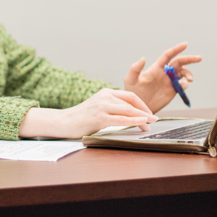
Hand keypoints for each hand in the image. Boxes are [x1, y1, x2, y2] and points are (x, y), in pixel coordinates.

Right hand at [19, 89, 158, 138]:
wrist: (63, 122)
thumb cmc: (81, 118)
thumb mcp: (98, 108)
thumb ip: (111, 107)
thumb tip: (129, 115)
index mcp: (105, 92)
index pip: (129, 96)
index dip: (142, 105)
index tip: (149, 114)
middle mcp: (104, 96)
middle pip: (131, 102)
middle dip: (145, 111)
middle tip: (154, 120)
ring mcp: (101, 106)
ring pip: (128, 110)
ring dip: (142, 118)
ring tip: (150, 124)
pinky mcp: (99, 117)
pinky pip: (121, 119)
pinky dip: (133, 121)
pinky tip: (141, 123)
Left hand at [124, 42, 201, 112]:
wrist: (139, 107)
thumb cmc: (133, 92)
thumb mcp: (130, 79)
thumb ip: (135, 68)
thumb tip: (143, 58)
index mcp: (156, 67)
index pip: (168, 55)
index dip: (176, 49)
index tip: (185, 44)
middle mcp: (164, 73)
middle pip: (179, 62)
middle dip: (189, 59)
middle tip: (199, 58)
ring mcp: (169, 81)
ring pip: (183, 73)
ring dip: (189, 74)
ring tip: (190, 79)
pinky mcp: (173, 90)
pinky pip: (182, 85)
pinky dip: (185, 84)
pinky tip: (182, 86)